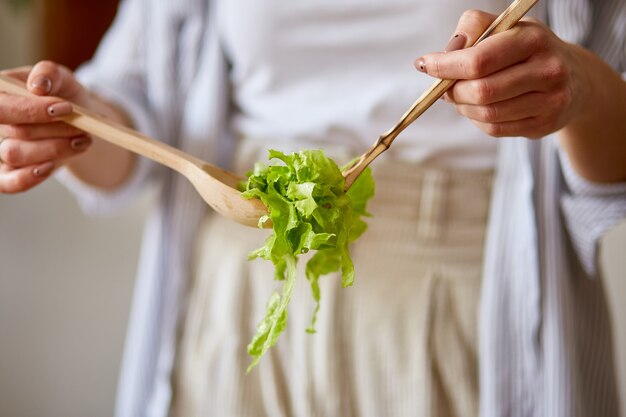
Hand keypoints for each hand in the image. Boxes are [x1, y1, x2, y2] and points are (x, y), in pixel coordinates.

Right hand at [0, 61, 92, 192]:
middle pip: (14, 131)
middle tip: (81, 126)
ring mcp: (1, 147)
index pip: (1, 105)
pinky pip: (7, 183)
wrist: (77, 121)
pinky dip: (26, 179)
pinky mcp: (11, 172)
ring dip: (54, 149)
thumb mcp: (62, 78)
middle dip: (53, 129)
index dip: (30, 110)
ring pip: (15, 155)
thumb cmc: (63, 95)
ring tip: (82, 140)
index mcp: (1, 92)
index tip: (66, 108)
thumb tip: (38, 85)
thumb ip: (50, 74)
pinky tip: (49, 168)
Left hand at [415, 10, 589, 139]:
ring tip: (460, 96)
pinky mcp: (544, 125)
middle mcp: (547, 70)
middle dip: (452, 90)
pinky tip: (478, 108)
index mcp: (533, 39)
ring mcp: (549, 101)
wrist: (576, 80)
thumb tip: (444, 54)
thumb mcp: (506, 27)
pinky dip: (477, 120)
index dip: (445, 66)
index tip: (425, 65)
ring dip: (463, 107)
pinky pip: (495, 129)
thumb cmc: (527, 50)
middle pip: (480, 91)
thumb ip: (473, 28)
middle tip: (443, 86)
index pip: (478, 60)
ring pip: (486, 113)